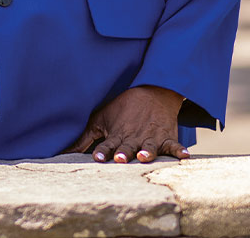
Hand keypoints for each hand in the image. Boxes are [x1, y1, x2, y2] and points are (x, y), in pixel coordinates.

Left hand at [66, 85, 188, 163]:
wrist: (151, 92)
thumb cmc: (121, 109)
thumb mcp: (100, 119)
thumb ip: (85, 137)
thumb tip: (64, 150)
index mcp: (117, 135)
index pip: (107, 145)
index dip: (103, 151)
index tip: (97, 157)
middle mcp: (134, 138)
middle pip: (128, 147)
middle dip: (123, 152)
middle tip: (120, 159)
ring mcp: (151, 138)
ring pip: (149, 147)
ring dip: (147, 152)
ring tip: (144, 157)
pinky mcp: (166, 137)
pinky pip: (174, 145)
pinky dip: (179, 150)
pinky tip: (185, 156)